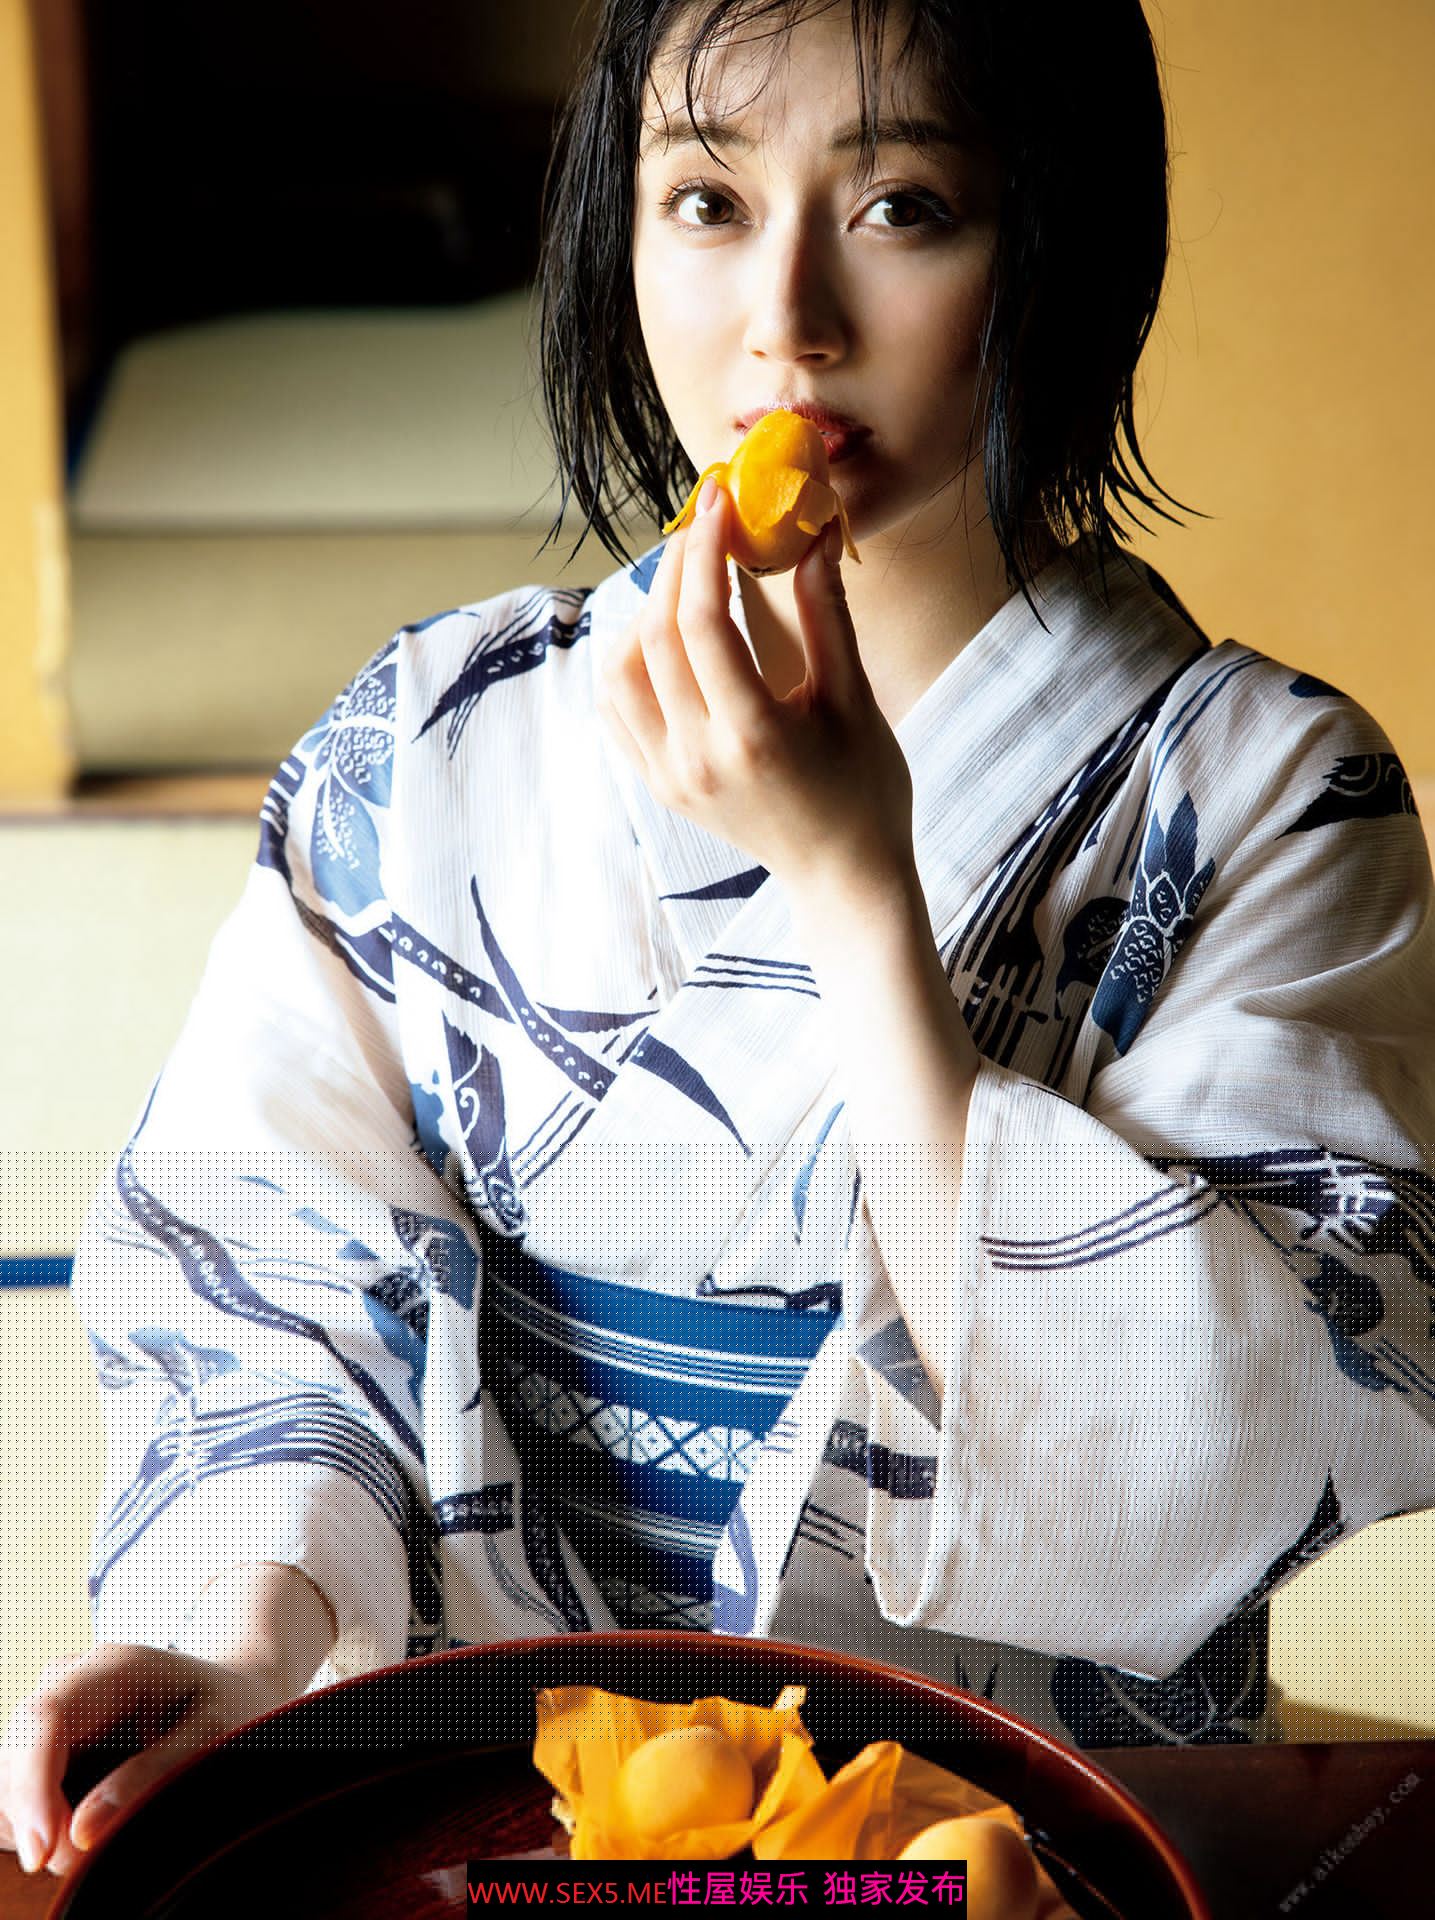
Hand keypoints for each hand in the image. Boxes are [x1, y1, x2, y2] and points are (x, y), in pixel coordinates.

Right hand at [0, 1644, 289, 1878]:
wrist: (230, 1692)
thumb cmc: (228, 1709)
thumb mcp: (213, 1735)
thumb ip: (154, 1774)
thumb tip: (83, 1831)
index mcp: (116, 1667)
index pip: (46, 1717)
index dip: (32, 1787)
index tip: (43, 1851)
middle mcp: (71, 1681)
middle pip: (16, 1756)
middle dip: (41, 1820)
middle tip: (94, 1855)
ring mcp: (52, 1712)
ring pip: (9, 1780)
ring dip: (40, 1824)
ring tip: (104, 1831)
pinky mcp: (44, 1744)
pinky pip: (17, 1792)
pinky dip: (39, 1822)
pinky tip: (82, 1825)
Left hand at [597, 479, 916, 896]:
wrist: (842, 877)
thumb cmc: (864, 790)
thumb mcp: (853, 699)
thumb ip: (827, 613)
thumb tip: (814, 532)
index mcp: (753, 735)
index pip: (703, 622)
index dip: (706, 550)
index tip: (720, 501)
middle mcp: (697, 757)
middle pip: (655, 637)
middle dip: (676, 566)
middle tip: (703, 524)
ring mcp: (668, 776)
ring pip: (620, 671)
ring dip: (644, 615)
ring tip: (686, 586)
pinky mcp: (657, 786)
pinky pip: (616, 711)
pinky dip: (627, 664)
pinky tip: (662, 639)